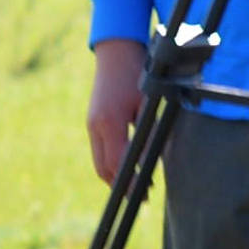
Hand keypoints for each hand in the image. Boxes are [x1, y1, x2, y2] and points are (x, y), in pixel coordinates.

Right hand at [87, 38, 148, 186]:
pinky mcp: (93, 121)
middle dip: (122, 184)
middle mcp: (96, 126)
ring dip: (115, 176)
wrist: (116, 52)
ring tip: (136, 186)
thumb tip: (157, 158)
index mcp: (110, 123)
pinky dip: (111, 163)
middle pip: (104, 168)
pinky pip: (99, 151)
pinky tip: (126, 168)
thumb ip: (151, 132)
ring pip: (99, 162)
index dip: (130, 181)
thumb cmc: (138, 75)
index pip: (119, 162)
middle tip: (141, 196)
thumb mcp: (149, 104)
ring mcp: (92, 124)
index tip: (142, 194)